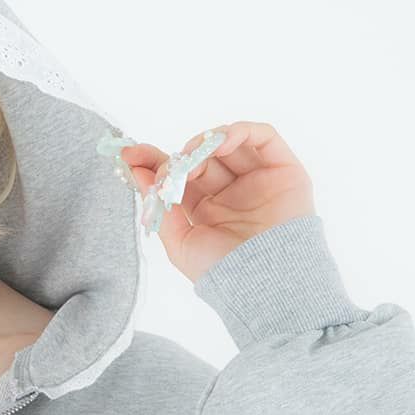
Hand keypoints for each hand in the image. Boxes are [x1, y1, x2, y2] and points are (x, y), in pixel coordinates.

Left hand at [117, 121, 315, 284]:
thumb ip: (160, 207)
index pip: (178, 177)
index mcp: (206, 210)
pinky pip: (263, 137)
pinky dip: (240, 131)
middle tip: (169, 163)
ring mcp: (258, 179)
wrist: (267, 283)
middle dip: (179, 155)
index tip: (130, 153)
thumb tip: (137, 172)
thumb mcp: (180, 243)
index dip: (154, 162)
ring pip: (229, 143)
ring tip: (193, 156)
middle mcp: (232, 192)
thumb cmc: (224, 272)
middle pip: (200, 158)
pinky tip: (220, 144)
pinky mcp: (284, 170)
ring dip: (205, 142)